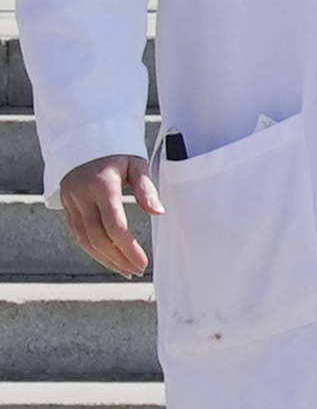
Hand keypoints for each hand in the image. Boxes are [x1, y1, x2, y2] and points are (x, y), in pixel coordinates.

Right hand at [59, 154, 160, 278]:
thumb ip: (146, 188)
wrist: (84, 137)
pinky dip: (92, 249)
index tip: (142, 262)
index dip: (127, 248)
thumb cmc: (117, 150)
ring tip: (124, 270)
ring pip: (84, 239)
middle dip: (117, 258)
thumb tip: (158, 212)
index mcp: (101, 186)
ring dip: (103, 258)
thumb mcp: (136, 163)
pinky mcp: (66, 206)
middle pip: (97, 237)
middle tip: (135, 270)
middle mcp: (82, 197)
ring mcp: (71, 202)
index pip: (114, 225)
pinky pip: (77, 233)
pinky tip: (107, 258)